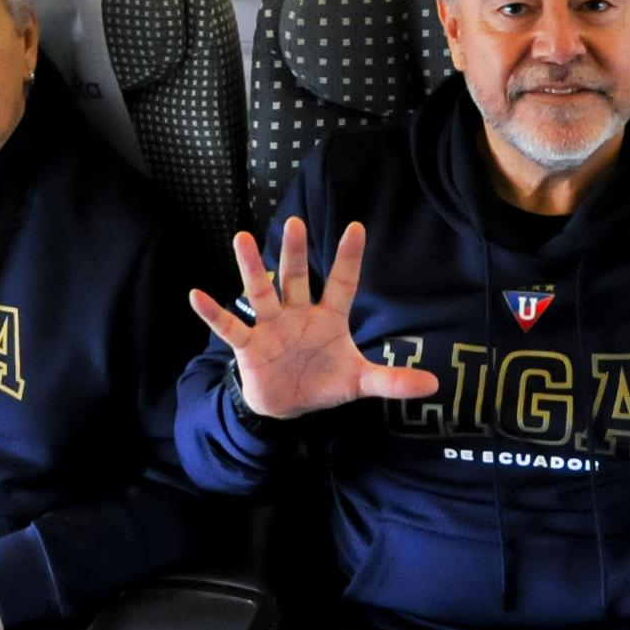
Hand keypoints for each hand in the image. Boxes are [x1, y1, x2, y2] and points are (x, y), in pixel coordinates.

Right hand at [188, 221, 439, 421]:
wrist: (288, 406)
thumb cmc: (324, 382)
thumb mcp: (359, 383)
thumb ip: (392, 381)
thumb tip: (433, 385)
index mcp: (329, 317)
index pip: (343, 282)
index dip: (349, 258)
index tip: (357, 227)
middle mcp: (298, 314)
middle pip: (297, 278)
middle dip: (296, 253)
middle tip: (295, 223)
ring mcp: (271, 327)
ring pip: (261, 292)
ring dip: (250, 268)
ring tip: (239, 239)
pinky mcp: (250, 347)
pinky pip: (230, 327)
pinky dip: (213, 313)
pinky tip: (196, 294)